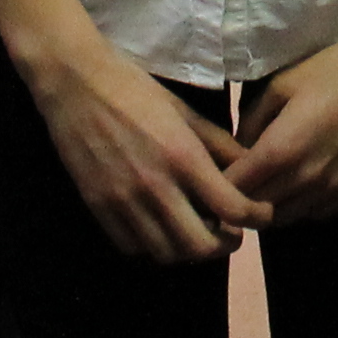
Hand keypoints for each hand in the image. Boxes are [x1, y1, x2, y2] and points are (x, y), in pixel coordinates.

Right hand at [21, 31, 267, 263]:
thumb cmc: (136, 90)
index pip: (232, 208)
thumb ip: (220, 145)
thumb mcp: (186, 112)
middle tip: (230, 232)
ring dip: (188, 250)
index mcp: (183, 156)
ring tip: (196, 231)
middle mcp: (154, 186)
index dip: (256, 217)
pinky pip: (132, 247)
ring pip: (165, 254)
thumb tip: (252, 169)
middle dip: (224, 245)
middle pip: (200, 246)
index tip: (262, 214)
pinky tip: (161, 228)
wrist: (76, 83)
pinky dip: (153, 247)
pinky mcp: (98, 207)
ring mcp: (123, 201)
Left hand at [229, 17, 337, 225]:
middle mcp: (305, 181)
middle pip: (257, 211)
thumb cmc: (334, 68)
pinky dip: (300, 206)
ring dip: (270, 207)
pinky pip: (316, 213)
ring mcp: (333, 190)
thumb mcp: (280, 84)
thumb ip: (252, 120)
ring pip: (287, 218)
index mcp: (280, 152)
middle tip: (233, 184)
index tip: (211, 176)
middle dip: (239, 201)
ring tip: (264, 187)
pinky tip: (299, 185)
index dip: (217, 186)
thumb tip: (238, 146)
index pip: (233, 189)